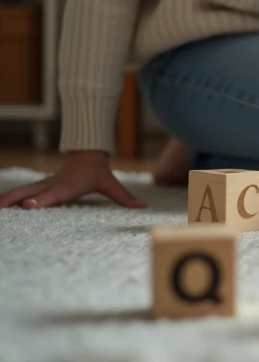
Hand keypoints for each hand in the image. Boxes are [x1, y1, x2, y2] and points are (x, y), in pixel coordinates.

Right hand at [0, 150, 146, 209]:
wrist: (86, 154)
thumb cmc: (97, 172)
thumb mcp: (111, 184)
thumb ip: (125, 197)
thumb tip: (143, 207)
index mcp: (67, 187)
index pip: (52, 195)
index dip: (41, 200)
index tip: (29, 205)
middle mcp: (51, 186)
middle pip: (29, 193)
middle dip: (13, 201)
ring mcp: (42, 185)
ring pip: (19, 192)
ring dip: (5, 200)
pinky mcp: (37, 187)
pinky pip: (19, 193)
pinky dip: (6, 198)